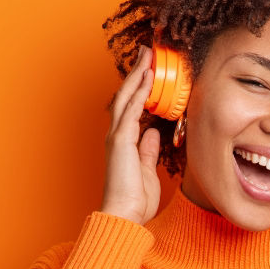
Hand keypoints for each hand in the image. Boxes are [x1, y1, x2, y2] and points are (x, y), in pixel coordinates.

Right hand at [100, 45, 160, 224]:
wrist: (124, 215)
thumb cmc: (135, 199)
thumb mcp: (146, 169)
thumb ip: (148, 150)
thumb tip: (152, 133)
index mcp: (124, 142)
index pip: (131, 107)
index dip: (139, 88)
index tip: (149, 71)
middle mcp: (117, 135)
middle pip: (126, 96)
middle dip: (136, 73)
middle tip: (146, 53)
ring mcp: (117, 137)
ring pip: (126, 97)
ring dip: (137, 75)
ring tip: (147, 56)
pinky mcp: (121, 141)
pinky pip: (131, 110)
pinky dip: (139, 92)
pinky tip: (147, 78)